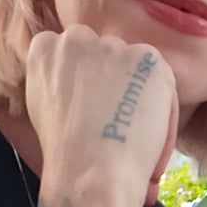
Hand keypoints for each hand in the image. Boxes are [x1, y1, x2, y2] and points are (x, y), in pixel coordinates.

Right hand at [25, 25, 178, 206]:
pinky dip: (163, 110)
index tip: (92, 106)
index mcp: (46, 47)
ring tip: (134, 136)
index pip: (72, 51)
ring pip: (135, 68)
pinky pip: (162, 81)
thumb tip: (79, 84)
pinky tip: (149, 137)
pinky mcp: (145, 58)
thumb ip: (59, 82)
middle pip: (105, 55)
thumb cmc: (63, 153)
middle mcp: (77, 37)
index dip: (87, 80)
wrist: (89, 169)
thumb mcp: (42, 106)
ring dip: (139, 94)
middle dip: (114, 82)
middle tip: (117, 121)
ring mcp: (112, 46)